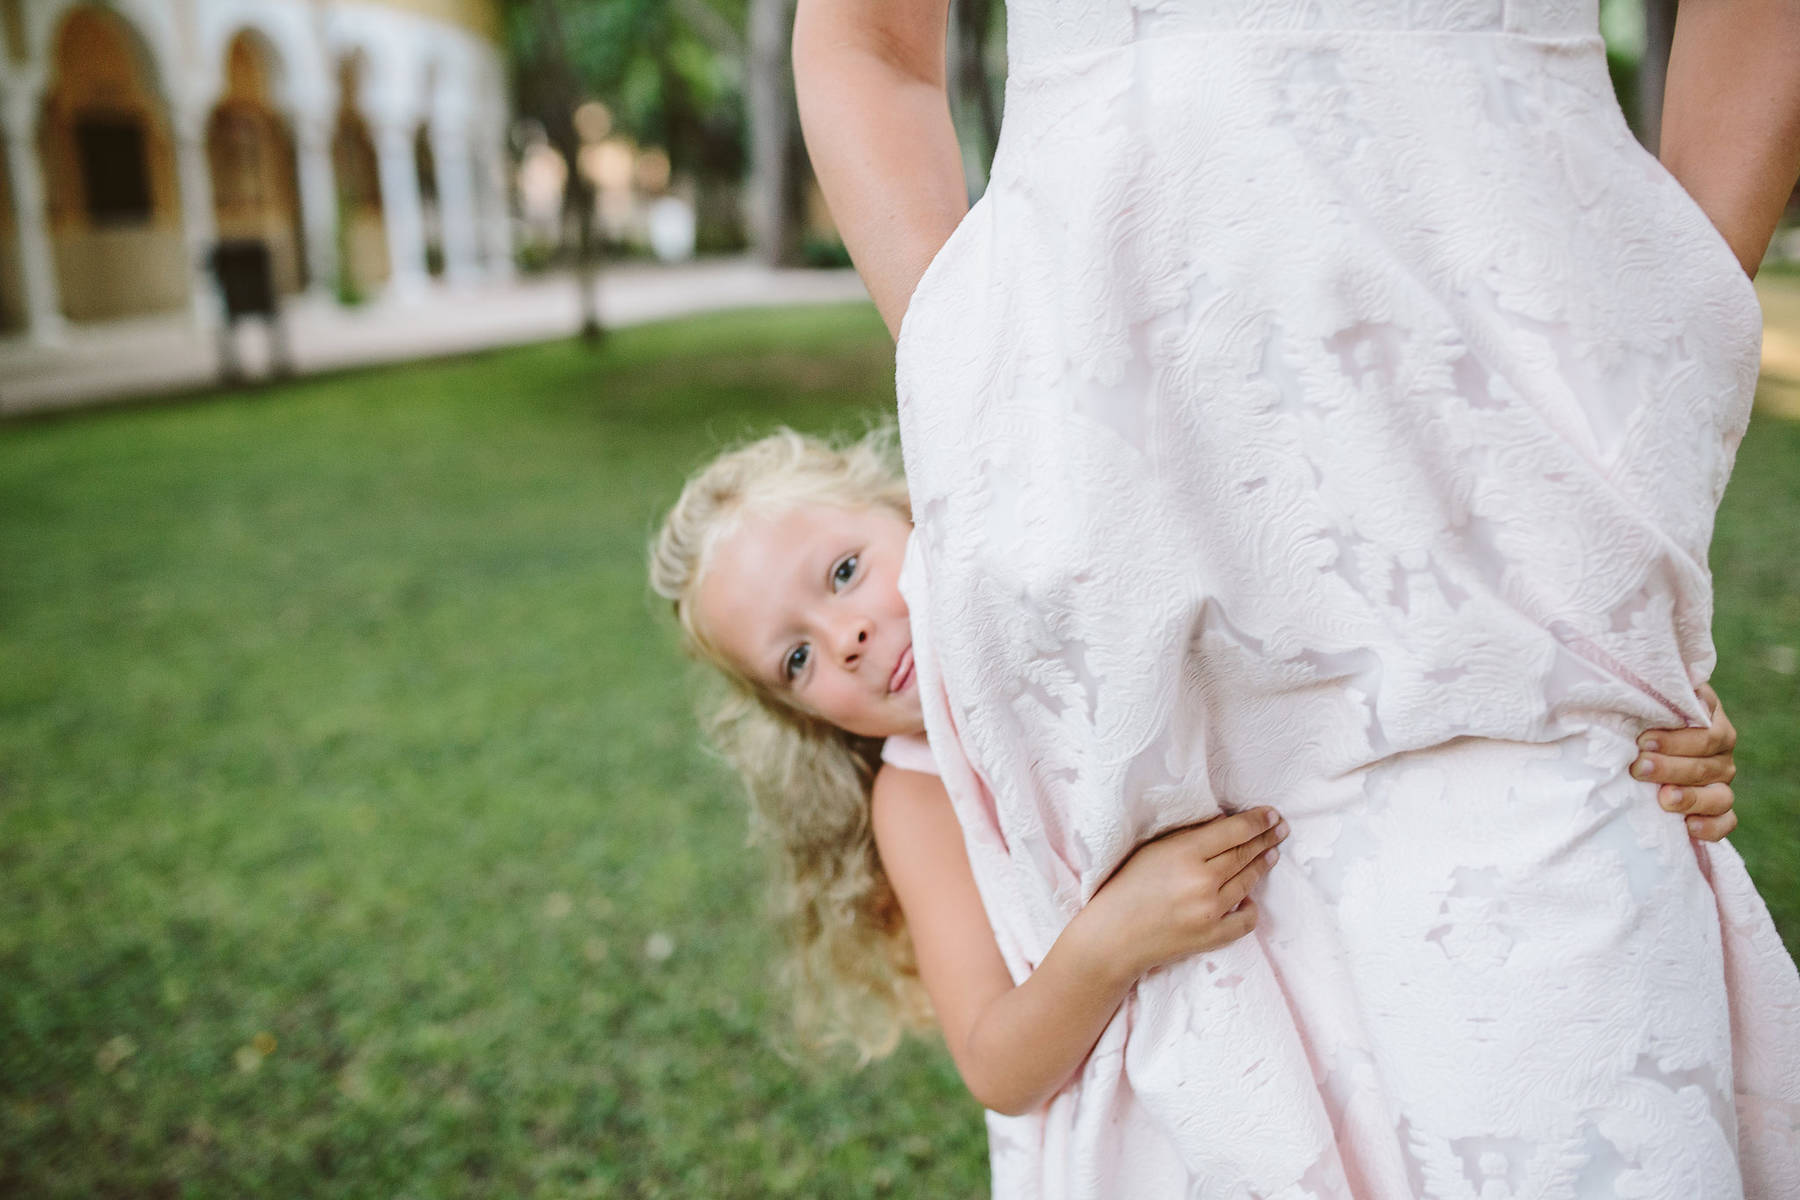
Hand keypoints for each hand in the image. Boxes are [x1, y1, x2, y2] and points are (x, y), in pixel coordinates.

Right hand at [1083, 808, 1288, 983]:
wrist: (1113, 936)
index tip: (1272, 815)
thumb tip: (1224, 826)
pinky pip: (1246, 919)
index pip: (1234, 832)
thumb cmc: (1126, 886)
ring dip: (1262, 865)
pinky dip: (1250, 906)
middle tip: (1280, 829)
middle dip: (1266, 839)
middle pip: (1244, 854)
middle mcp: (1202, 881)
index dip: (1257, 822)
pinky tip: (1249, 897)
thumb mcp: (1153, 850)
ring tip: (1271, 853)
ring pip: (1248, 881)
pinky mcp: (1213, 936)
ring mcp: (1211, 911)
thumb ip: (1189, 838)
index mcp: (1184, 853)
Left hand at [1634, 682, 1738, 840]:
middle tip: (1639, 768)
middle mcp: (1720, 752)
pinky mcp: (1717, 809)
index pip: (1708, 733)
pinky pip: (1726, 822)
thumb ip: (1655, 692)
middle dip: (1671, 768)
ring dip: (1691, 798)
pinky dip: (1712, 827)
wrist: (1635, 743)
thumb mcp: (1645, 698)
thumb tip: (1648, 675)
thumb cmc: (1637, 715)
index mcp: (1710, 721)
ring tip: (1664, 799)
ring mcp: (1721, 782)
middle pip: (1708, 765)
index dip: (1677, 740)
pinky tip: (1688, 827)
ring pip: (1721, 795)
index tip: (1643, 741)